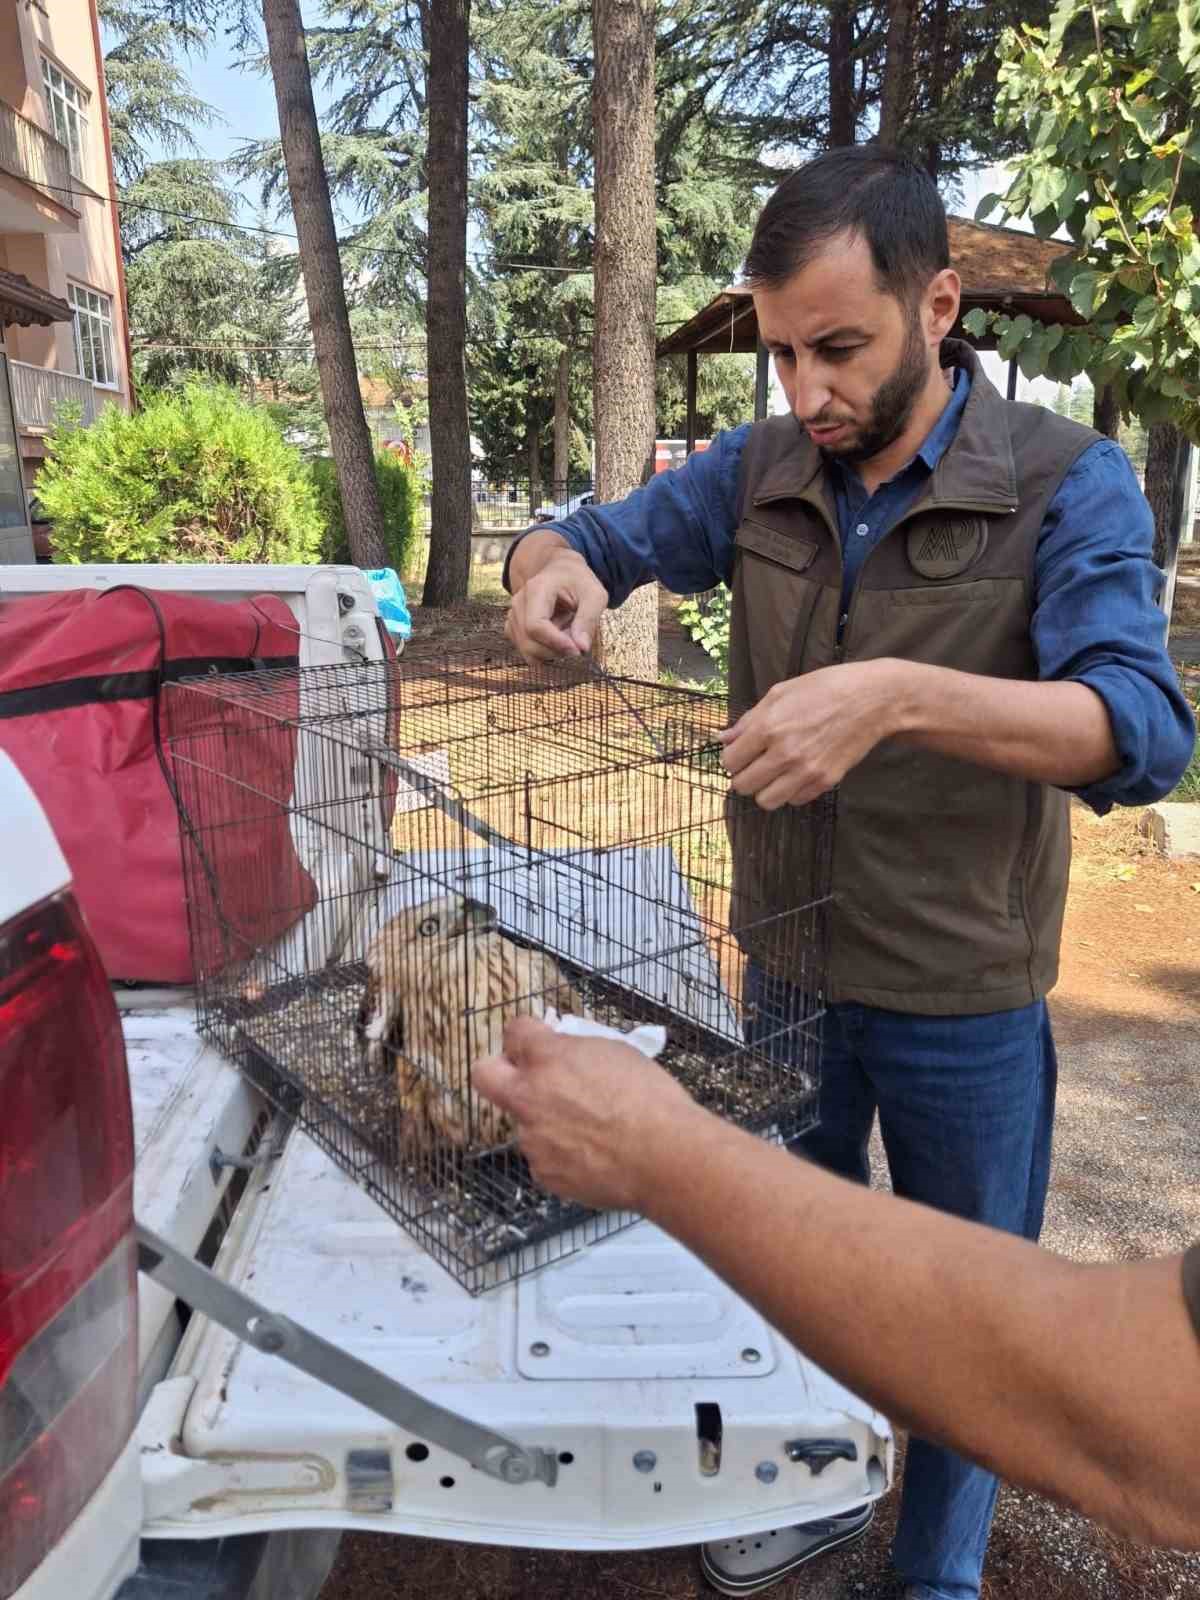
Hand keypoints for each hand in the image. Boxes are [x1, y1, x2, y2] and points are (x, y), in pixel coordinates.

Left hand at [472, 1017, 698, 1210]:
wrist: (666, 1157)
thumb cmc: (651, 1101)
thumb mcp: (615, 1052)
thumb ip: (576, 1051)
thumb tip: (565, 1054)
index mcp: (548, 1058)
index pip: (514, 1031)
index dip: (527, 1036)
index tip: (537, 1041)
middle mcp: (529, 1095)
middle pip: (484, 1074)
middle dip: (499, 1070)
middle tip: (526, 1077)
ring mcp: (532, 1138)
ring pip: (523, 1122)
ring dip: (544, 1120)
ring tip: (590, 1129)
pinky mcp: (543, 1173)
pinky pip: (543, 1157)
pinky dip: (561, 1154)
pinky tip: (593, 1154)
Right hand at [506, 549, 608, 662]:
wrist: (561, 572)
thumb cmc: (579, 582)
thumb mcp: (594, 595)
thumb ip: (588, 620)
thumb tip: (581, 648)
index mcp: (536, 590)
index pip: (535, 626)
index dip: (555, 643)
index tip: (577, 650)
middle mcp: (519, 603)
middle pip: (529, 642)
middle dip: (557, 650)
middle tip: (577, 639)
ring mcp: (513, 616)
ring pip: (527, 650)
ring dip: (552, 651)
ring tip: (568, 635)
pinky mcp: (514, 627)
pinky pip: (526, 651)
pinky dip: (544, 652)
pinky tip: (557, 639)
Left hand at [719, 660, 905, 808]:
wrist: (872, 699)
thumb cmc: (826, 689)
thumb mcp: (781, 693)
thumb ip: (748, 720)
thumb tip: (723, 739)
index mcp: (768, 727)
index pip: (730, 762)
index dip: (733, 758)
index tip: (742, 753)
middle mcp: (784, 753)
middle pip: (743, 786)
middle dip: (745, 776)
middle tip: (756, 764)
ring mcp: (806, 770)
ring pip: (766, 801)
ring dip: (766, 789)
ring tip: (775, 774)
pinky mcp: (825, 781)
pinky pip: (794, 800)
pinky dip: (792, 791)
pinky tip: (798, 773)